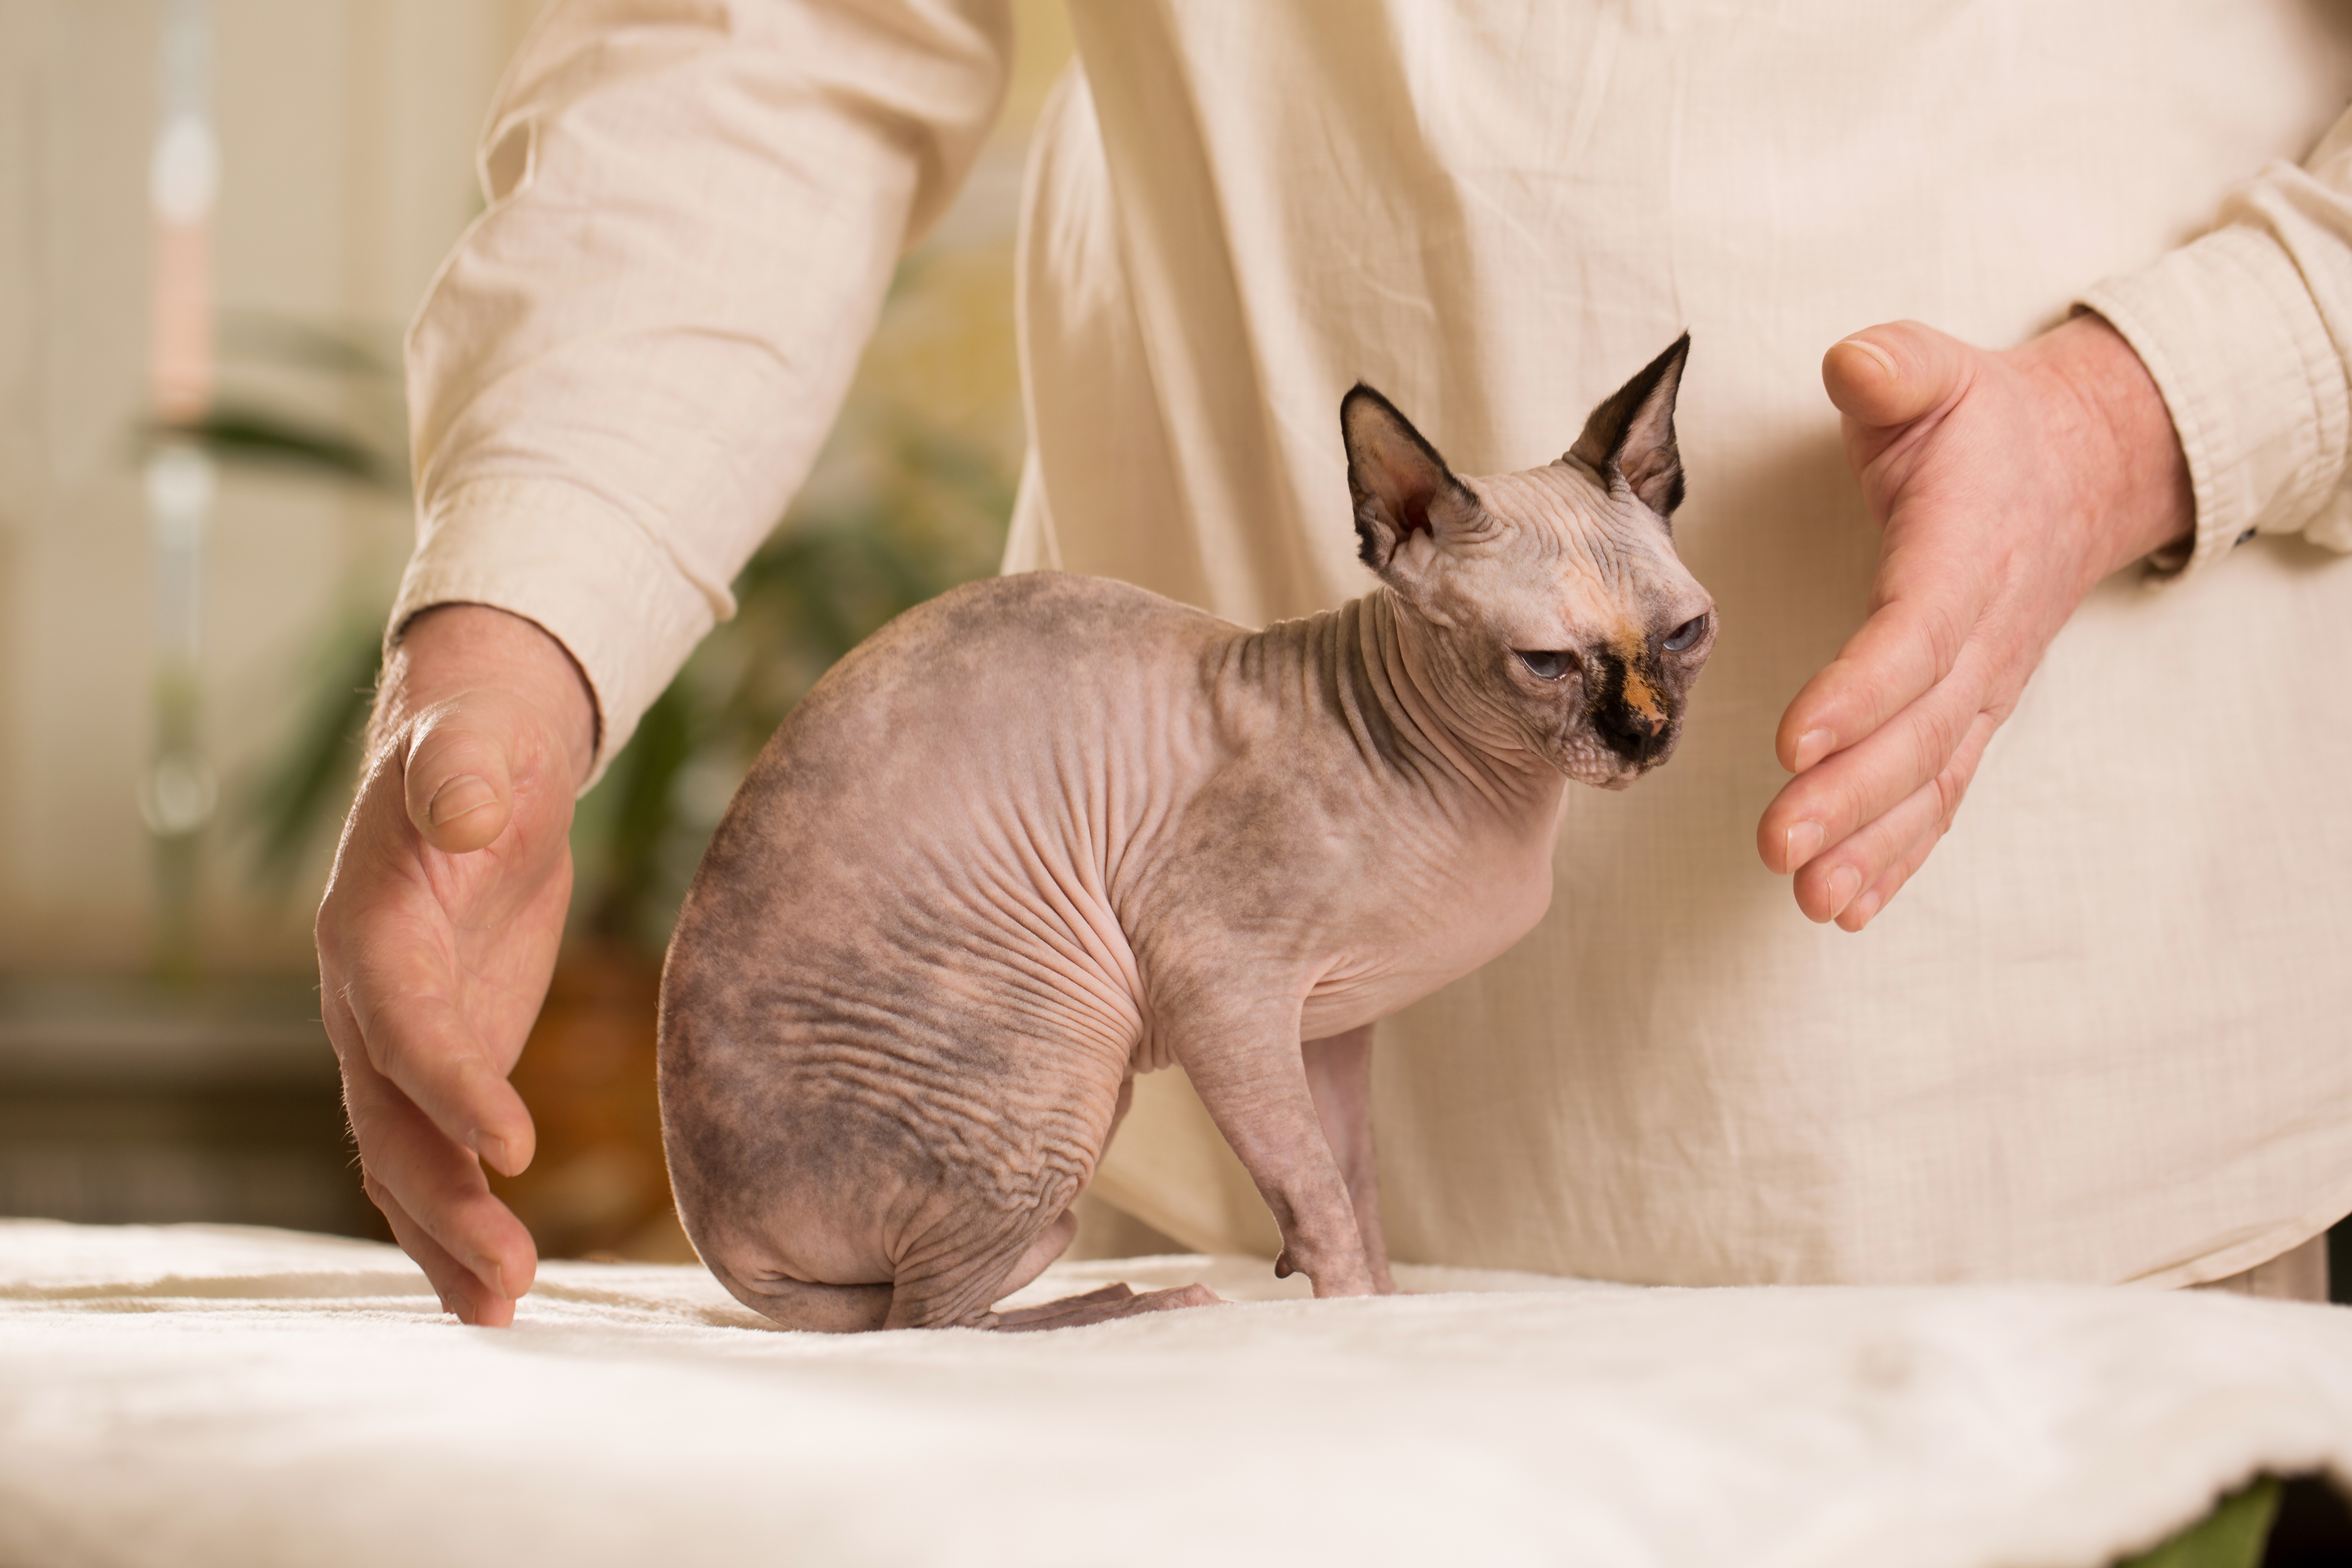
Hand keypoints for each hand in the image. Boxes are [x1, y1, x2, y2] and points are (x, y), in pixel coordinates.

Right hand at [316, 605, 596, 1323]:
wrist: (469, 765)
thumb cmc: (475, 750)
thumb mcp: (473, 745)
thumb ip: (463, 773)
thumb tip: (472, 806)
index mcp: (368, 933)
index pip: (403, 1026)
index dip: (450, 1086)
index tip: (517, 1148)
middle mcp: (367, 1002)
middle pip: (394, 1121)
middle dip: (447, 1203)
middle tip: (514, 1278)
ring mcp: (400, 1040)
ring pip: (406, 1158)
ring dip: (447, 1238)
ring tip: (505, 1311)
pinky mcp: (443, 1056)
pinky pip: (437, 1154)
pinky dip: (457, 1220)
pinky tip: (494, 1289)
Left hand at [1757, 315, 2191, 929]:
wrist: (2079, 464)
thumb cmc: (1983, 425)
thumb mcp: (1938, 372)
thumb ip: (1895, 370)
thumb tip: (1854, 363)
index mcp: (1966, 552)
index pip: (1914, 633)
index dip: (1862, 691)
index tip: (1799, 741)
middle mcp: (1984, 634)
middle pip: (1919, 728)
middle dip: (1851, 796)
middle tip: (1781, 846)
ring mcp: (1984, 685)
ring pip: (1931, 777)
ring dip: (1870, 843)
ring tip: (1809, 896)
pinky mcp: (1974, 714)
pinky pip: (1941, 794)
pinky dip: (1900, 853)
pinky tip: (1846, 904)